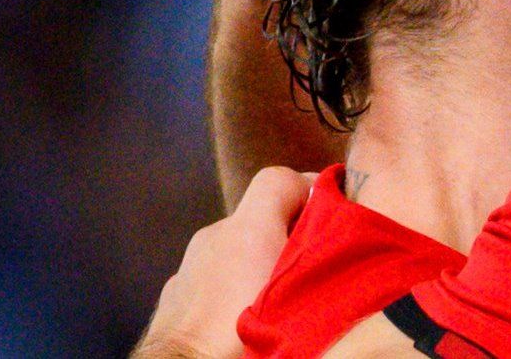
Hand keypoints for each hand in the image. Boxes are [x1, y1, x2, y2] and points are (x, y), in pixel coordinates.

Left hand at [133, 168, 313, 358]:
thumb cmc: (241, 330)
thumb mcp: (298, 281)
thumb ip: (317, 240)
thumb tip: (335, 222)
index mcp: (247, 229)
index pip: (282, 180)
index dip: (308, 192)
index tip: (329, 220)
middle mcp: (214, 237)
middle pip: (261, 219)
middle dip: (287, 238)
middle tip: (311, 272)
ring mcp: (189, 268)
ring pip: (236, 252)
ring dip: (258, 268)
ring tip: (279, 303)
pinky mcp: (175, 296)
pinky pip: (213, 280)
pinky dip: (231, 291)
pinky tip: (245, 320)